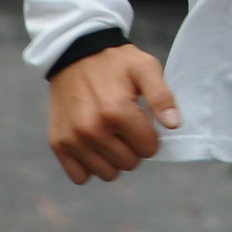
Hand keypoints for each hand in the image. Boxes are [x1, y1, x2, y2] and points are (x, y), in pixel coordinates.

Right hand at [46, 44, 180, 183]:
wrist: (75, 54)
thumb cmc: (116, 62)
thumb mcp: (145, 68)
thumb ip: (162, 96)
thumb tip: (174, 125)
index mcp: (117, 111)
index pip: (149, 149)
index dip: (150, 136)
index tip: (143, 120)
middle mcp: (92, 129)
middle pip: (129, 163)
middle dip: (133, 148)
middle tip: (126, 126)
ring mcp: (73, 139)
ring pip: (107, 174)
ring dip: (113, 159)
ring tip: (110, 135)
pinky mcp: (58, 144)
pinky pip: (80, 176)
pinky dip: (89, 166)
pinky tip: (93, 146)